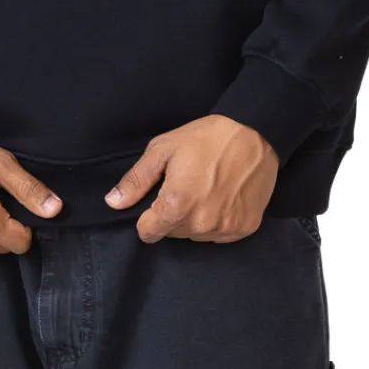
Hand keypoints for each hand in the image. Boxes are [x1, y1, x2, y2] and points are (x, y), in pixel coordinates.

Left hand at [105, 114, 278, 242]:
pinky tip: (223, 197)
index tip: (156, 203)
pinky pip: (220, 235)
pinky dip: (218, 221)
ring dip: (196, 219)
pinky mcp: (244, 228)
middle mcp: (201, 224)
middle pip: (173, 233)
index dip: (148, 218)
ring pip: (196, 235)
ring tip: (206, 190)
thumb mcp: (163, 150)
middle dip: (173, 215)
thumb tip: (113, 203)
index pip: (148, 232)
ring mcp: (225, 228)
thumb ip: (137, 180)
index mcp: (177, 205)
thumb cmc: (207, 138)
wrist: (256, 133)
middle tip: (186, 186)